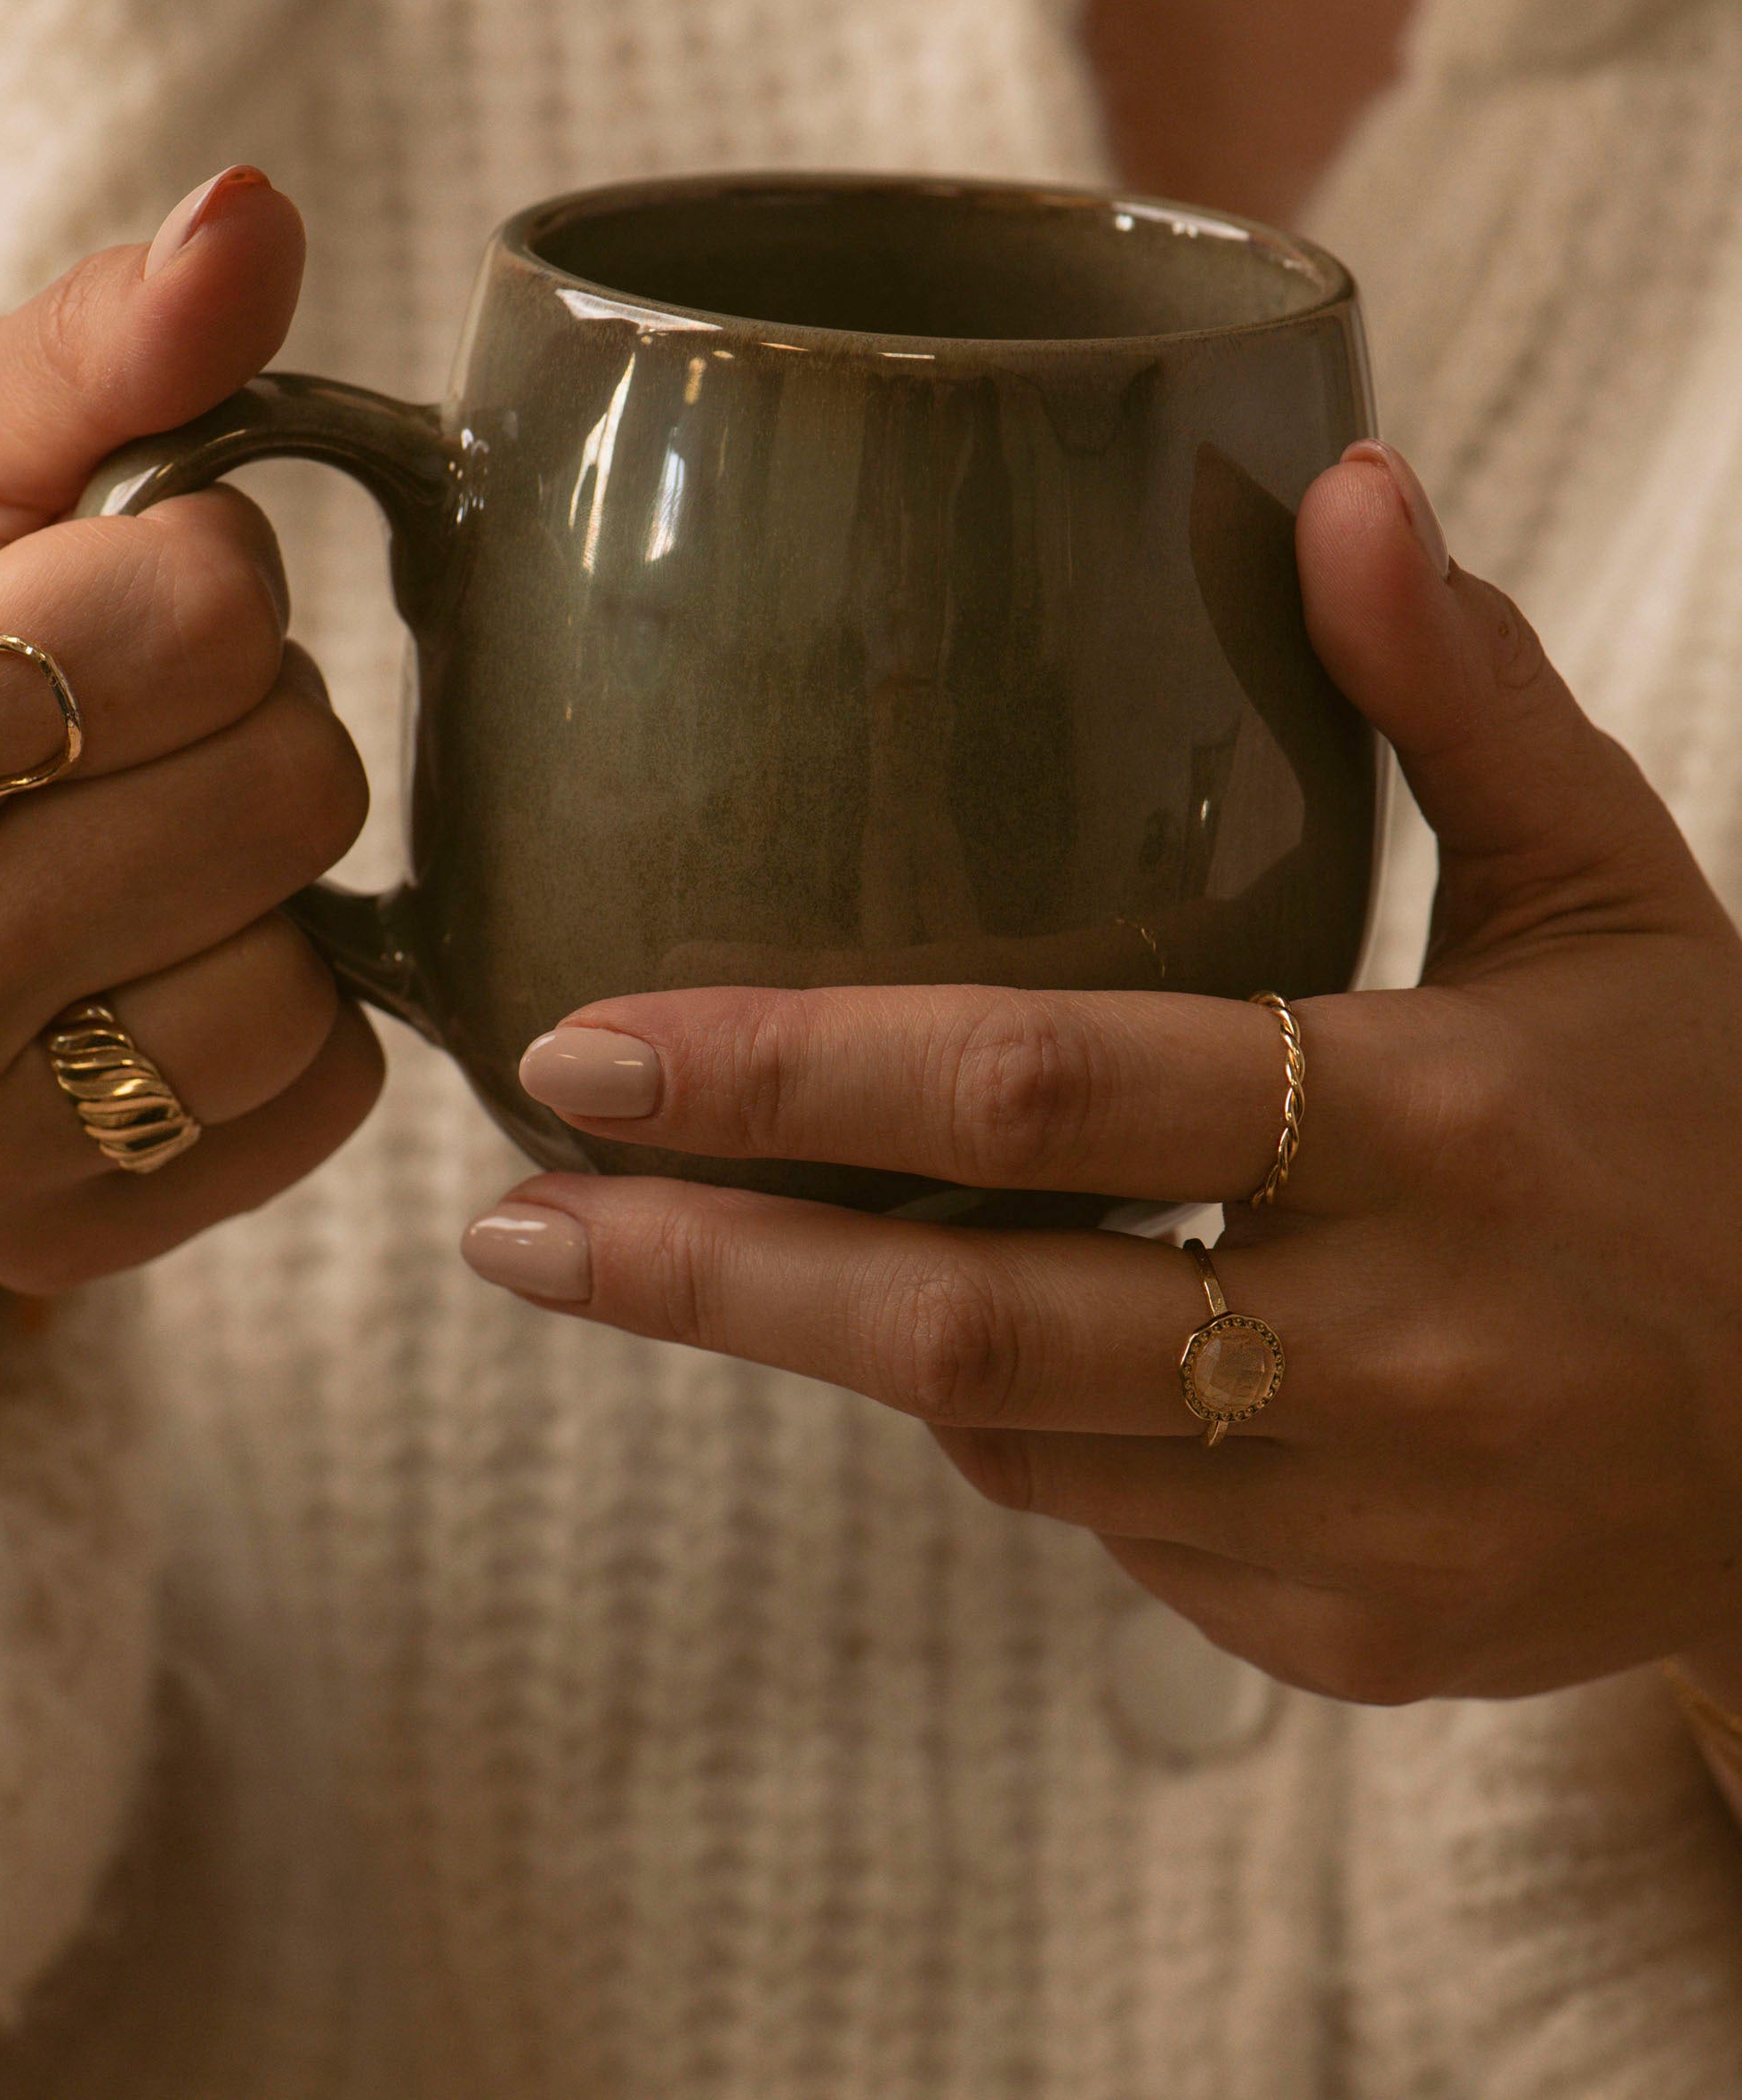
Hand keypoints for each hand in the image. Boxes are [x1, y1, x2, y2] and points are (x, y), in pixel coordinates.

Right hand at [0, 168, 380, 1293]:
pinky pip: (319, 1099)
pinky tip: (178, 966)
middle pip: (286, 786)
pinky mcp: (54, 1233)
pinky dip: (296, 1019)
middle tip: (148, 733)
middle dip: (261, 724)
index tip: (128, 592)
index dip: (212, 575)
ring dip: (277, 882)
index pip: (197, 609)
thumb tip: (257, 218)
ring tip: (155, 849)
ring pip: (308, 969)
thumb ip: (112, 347)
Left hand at [462, 441, 1741, 1707]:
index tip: (581, 1046)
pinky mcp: (1349, 1646)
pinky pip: (1102, 1527)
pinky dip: (1019, 1419)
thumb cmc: (1718, 1133)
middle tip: (507, 1218)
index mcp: (1438, 1119)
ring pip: (1006, 1431)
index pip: (1050, 1092)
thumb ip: (1463, 697)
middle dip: (702, 1273)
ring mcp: (1363, 1527)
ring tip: (727, 1240)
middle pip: (960, 1319)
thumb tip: (1344, 480)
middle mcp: (1388, 1345)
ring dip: (851, 1334)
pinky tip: (1013, 1334)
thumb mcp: (1614, 894)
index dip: (791, 1074)